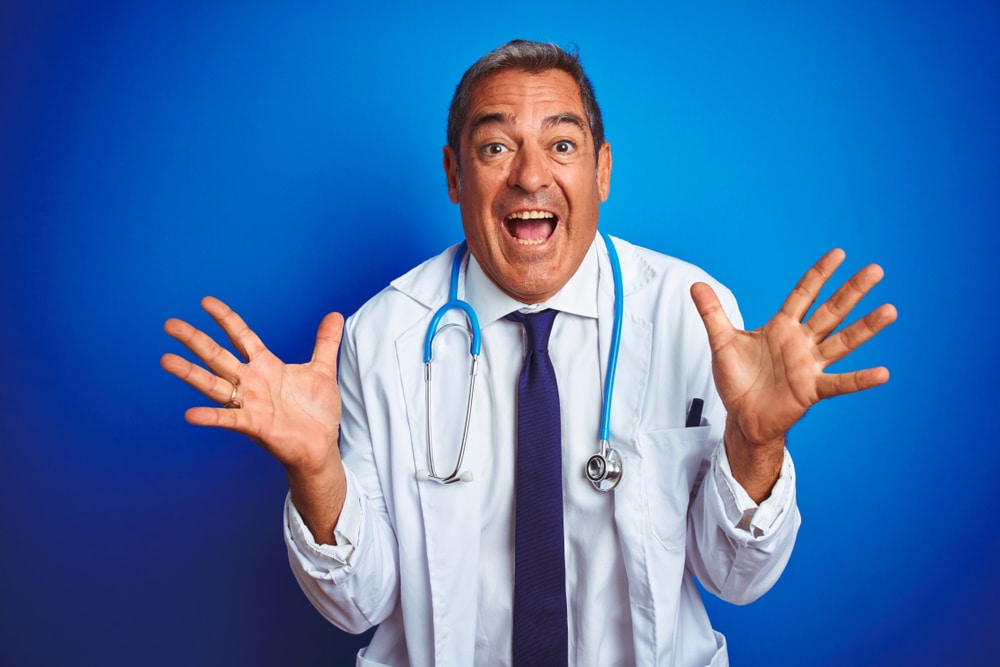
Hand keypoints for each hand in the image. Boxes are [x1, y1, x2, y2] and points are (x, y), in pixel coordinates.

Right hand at [161, 297, 347, 537]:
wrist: (321, 446)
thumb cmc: (316, 411)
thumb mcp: (322, 371)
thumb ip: (325, 342)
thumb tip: (335, 314)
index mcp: (266, 366)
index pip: (241, 336)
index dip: (225, 318)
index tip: (205, 301)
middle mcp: (252, 382)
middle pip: (218, 356)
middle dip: (195, 340)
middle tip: (169, 324)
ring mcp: (250, 403)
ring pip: (214, 384)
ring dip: (190, 373)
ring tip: (165, 360)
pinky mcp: (254, 425)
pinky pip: (228, 419)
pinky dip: (211, 417)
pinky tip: (190, 414)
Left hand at [690, 249, 896, 498]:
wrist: (742, 416)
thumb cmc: (738, 379)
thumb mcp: (722, 341)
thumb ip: (712, 313)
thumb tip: (695, 284)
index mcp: (781, 327)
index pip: (804, 294)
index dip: (819, 274)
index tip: (839, 253)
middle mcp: (801, 342)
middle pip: (831, 311)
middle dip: (852, 291)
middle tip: (876, 270)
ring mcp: (810, 365)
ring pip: (843, 341)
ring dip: (866, 327)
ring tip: (890, 310)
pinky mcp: (811, 389)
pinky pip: (840, 382)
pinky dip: (860, 379)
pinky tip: (882, 373)